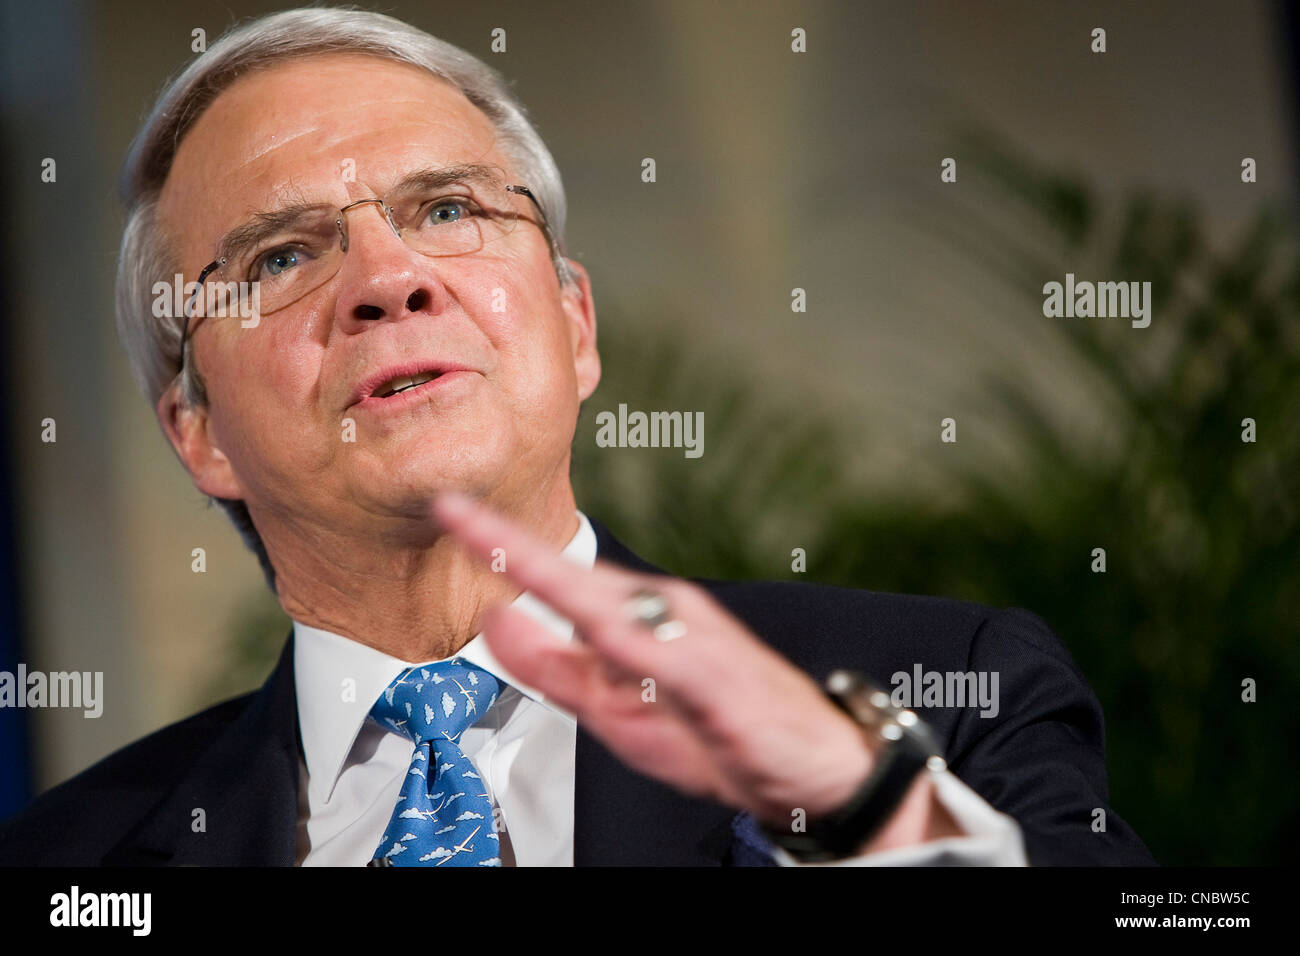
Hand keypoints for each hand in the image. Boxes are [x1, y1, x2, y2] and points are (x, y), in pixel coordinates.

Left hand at [432, 492, 877, 826]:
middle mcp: (666, 613)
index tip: (450, 514)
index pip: (559, 578)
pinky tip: (596, 627)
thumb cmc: (720, 732)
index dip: (502, 546)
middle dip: (514, 549)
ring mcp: (694, 642)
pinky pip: (669, 660)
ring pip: (614, 609)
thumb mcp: (620, 707)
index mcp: (639, 616)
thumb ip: (556, 667)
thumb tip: (496, 622)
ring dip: (557, 579)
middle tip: (453, 511)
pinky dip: (629, 642)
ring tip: (501, 548)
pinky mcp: (720, 681)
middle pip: (577, 580)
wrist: (815, 765)